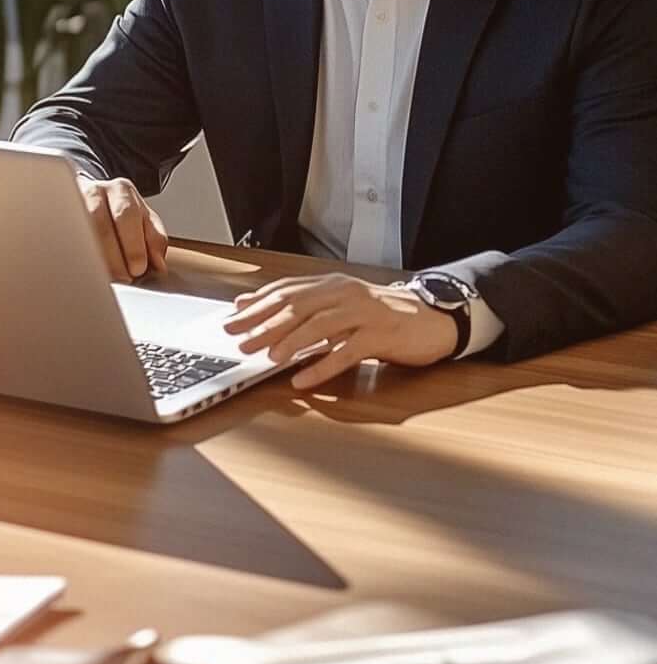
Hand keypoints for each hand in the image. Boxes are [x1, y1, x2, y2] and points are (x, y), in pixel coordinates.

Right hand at [77, 175, 168, 280]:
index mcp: (121, 190)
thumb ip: (154, 239)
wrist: (91, 198)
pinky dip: (76, 256)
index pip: (127, 215)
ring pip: (81, 231)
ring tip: (105, 278)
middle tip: (123, 278)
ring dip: (94, 258)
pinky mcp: (60, 217)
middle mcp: (96, 192)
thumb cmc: (120, 215)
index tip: (138, 269)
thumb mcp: (144, 221)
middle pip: (101, 223)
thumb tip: (158, 264)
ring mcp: (73, 203)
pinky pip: (67, 238)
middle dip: (113, 255)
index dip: (133, 245)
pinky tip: (85, 269)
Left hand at [223, 274, 457, 389]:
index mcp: (331, 284)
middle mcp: (345, 293)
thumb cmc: (380, 316)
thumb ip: (304, 307)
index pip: (286, 292)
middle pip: (297, 306)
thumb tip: (257, 306)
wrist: (432, 319)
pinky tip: (303, 379)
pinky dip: (322, 366)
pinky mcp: (381, 335)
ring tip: (267, 357)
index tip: (232, 318)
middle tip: (239, 339)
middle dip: (264, 323)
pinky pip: (347, 352)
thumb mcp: (340, 306)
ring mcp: (364, 313)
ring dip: (290, 342)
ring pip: (320, 325)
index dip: (257, 305)